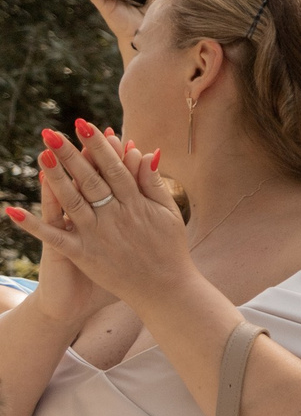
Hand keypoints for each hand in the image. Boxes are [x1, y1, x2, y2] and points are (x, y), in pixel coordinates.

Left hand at [9, 122, 189, 309]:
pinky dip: (32, 225)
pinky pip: (54, 237)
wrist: (166, 290)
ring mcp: (97, 235)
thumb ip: (154, 184)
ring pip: (71, 201)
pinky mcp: (83, 254)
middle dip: (70, 154)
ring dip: (54, 178)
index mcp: (136, 203)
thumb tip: (146, 153)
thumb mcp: (168, 213)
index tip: (84, 125)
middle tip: (51, 133)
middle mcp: (115, 216)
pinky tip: (11, 210)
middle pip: (89, 179)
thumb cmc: (169, 249)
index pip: (114, 168)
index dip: (98, 146)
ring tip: (40, 156)